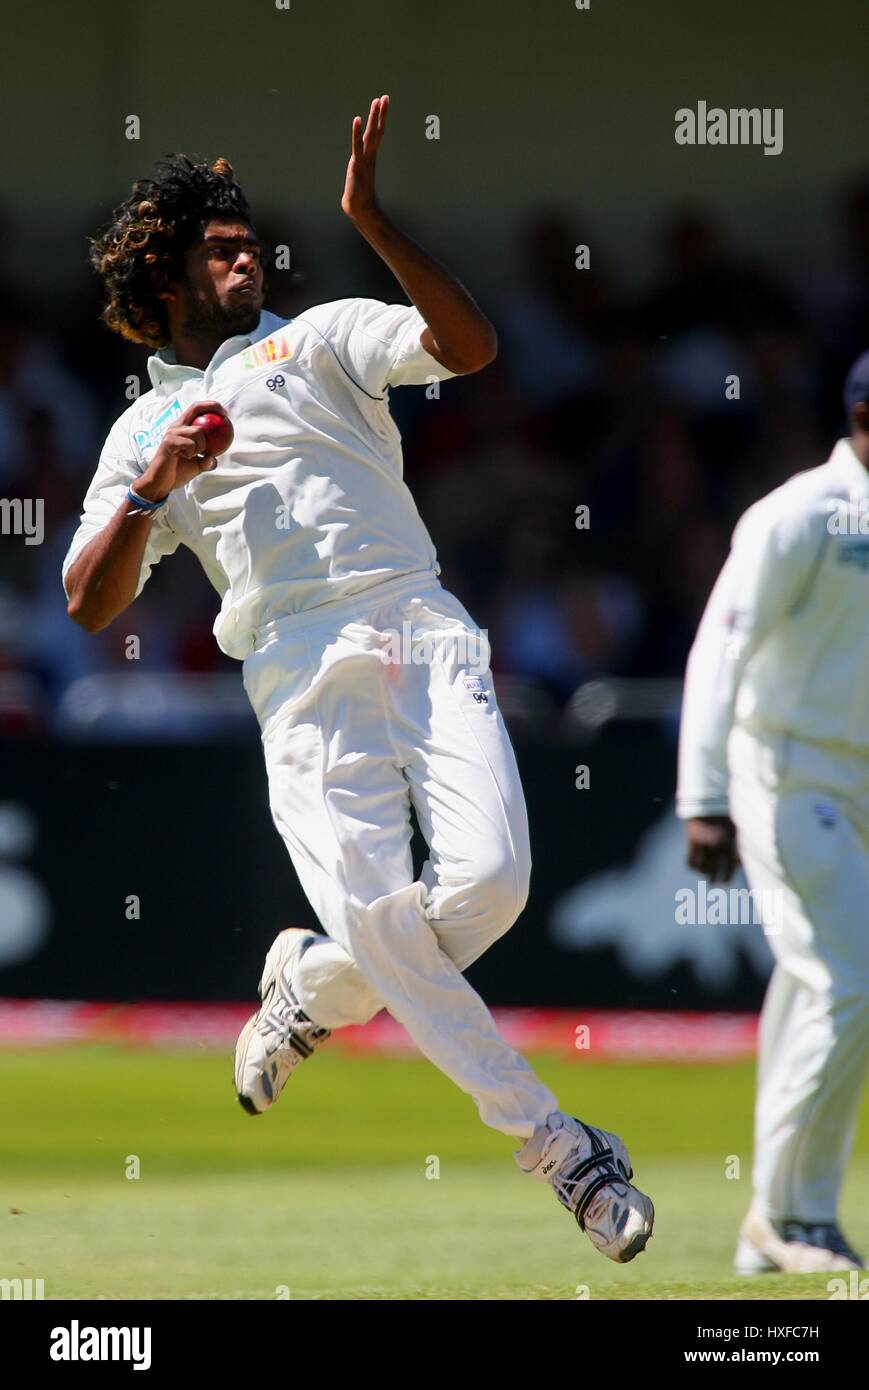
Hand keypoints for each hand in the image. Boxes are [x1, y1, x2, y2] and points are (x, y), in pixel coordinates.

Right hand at [137, 400, 229, 498]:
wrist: (162, 483)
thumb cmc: (178, 473)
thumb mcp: (198, 466)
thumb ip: (207, 460)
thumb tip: (215, 458)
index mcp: (182, 429)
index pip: (196, 410)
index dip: (211, 406)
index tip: (225, 414)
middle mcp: (176, 427)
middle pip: (195, 408)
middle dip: (211, 406)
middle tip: (225, 416)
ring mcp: (171, 433)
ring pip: (198, 431)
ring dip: (202, 446)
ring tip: (194, 455)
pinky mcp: (168, 442)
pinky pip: (190, 444)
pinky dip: (192, 452)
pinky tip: (186, 457)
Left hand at [341, 94, 388, 224]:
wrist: (358, 209)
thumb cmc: (358, 198)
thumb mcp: (359, 178)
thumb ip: (360, 172)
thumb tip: (360, 172)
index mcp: (370, 156)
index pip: (377, 133)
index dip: (380, 118)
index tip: (383, 104)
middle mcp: (369, 155)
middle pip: (376, 130)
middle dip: (380, 113)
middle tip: (384, 97)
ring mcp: (364, 159)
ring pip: (370, 134)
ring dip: (373, 117)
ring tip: (377, 101)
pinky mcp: (356, 164)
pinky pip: (356, 145)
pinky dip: (357, 132)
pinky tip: (357, 120)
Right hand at [685, 815, 739, 882]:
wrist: (706, 803)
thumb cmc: (723, 819)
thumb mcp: (734, 832)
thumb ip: (737, 850)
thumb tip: (739, 866)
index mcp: (730, 843)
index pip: (728, 867)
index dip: (726, 877)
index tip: (724, 882)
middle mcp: (717, 845)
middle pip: (714, 869)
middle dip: (713, 879)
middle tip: (713, 883)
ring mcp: (703, 843)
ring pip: (701, 866)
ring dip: (702, 872)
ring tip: (704, 873)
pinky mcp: (691, 841)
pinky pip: (690, 860)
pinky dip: (692, 866)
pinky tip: (694, 868)